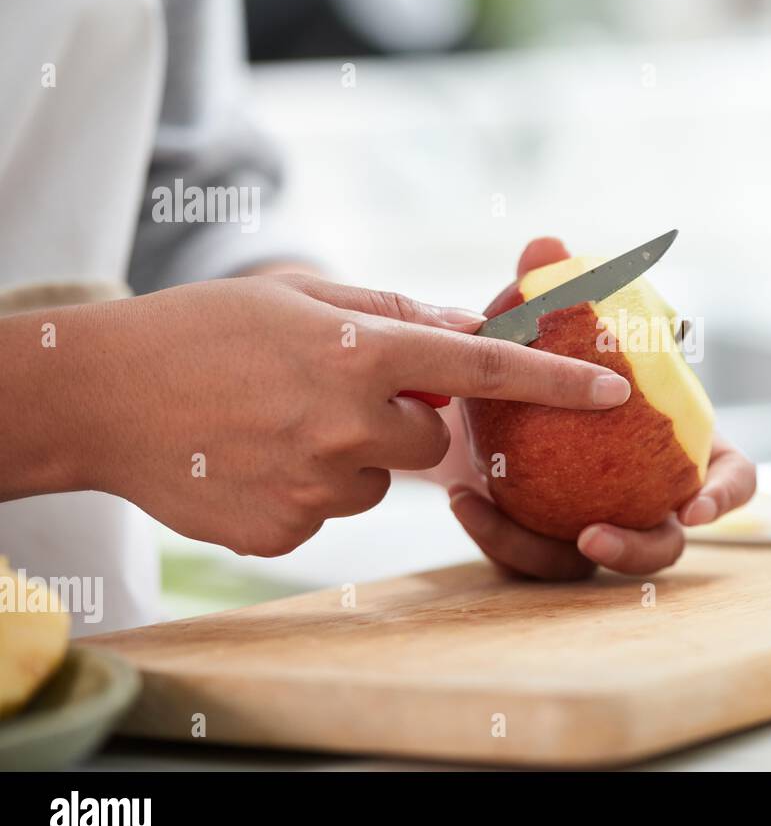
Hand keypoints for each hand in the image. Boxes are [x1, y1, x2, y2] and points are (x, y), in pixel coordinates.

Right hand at [32, 273, 630, 555]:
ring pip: (375, 480)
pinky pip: (327, 511)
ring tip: (276, 422)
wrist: (101, 395)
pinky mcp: (284, 531)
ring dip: (348, 454)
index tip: (614, 395)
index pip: (483, 371)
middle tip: (337, 392)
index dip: (554, 385)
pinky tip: (254, 456)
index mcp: (361, 353)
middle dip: (406, 420)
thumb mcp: (298, 294)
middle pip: (432, 442)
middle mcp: (349, 424)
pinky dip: (305, 487)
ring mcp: (316, 485)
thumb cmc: (204, 329)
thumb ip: (391, 313)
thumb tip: (465, 329)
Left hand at [436, 237, 756, 578]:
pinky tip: (459, 497)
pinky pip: (525, 555)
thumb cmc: (555, 350)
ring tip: (490, 513)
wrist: (501, 392)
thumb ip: (559, 283)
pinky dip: (494, 532)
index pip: (731, 478)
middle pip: (663, 543)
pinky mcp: (543, 542)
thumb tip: (544, 245)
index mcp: (681, 448)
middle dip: (636, 550)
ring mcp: (596, 524)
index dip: (725, 496)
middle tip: (591, 535)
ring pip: (584, 565)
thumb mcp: (557, 316)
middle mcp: (645, 496)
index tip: (694, 505)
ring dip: (540, 550)